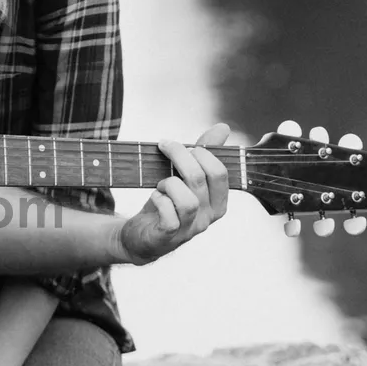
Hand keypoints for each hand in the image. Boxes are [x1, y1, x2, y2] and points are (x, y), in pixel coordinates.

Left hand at [119, 123, 230, 264]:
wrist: (143, 236)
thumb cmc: (168, 203)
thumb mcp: (186, 178)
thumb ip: (204, 154)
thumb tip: (223, 128)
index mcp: (218, 201)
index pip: (220, 173)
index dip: (201, 153)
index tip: (183, 145)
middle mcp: (208, 217)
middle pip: (200, 180)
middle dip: (180, 157)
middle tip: (165, 147)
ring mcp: (189, 229)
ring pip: (187, 201)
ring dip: (169, 183)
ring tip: (161, 183)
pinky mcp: (168, 237)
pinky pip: (169, 217)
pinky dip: (159, 201)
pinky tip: (155, 197)